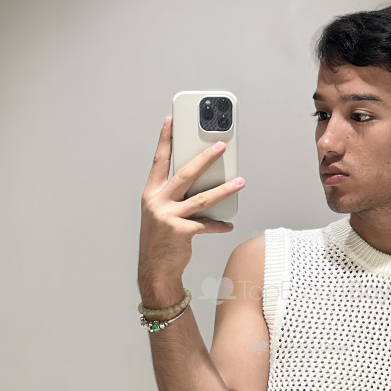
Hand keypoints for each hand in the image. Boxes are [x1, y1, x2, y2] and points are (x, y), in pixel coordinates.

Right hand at [138, 116, 244, 303]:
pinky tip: (228, 225)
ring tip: (240, 181)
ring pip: (201, 198)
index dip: (164, 140)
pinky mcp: (181, 231)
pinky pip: (206, 224)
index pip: (159, 160)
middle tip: (221, 147)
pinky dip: (219, 225)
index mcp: (151, 193)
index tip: (170, 121)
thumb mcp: (161, 213)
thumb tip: (204, 183)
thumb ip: (176, 196)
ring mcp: (168, 216)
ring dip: (223, 189)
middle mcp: (157, 202)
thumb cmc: (160, 240)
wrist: (155, 270)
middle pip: (185, 174)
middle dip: (205, 159)